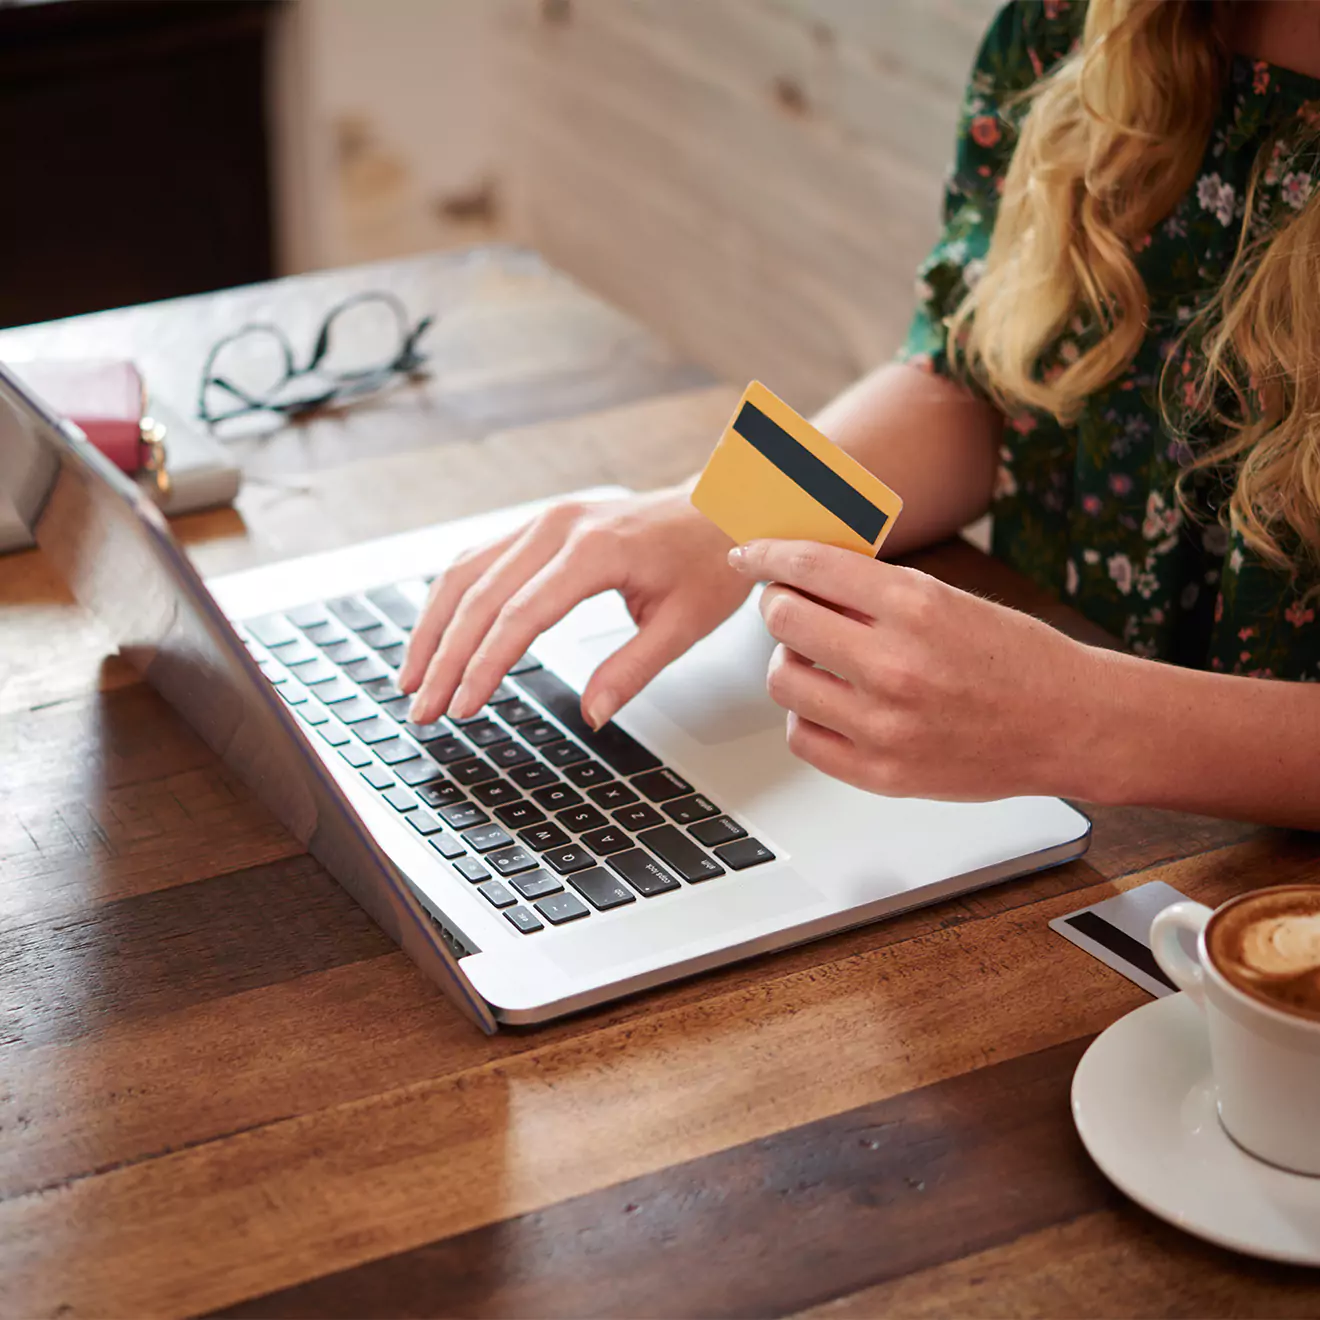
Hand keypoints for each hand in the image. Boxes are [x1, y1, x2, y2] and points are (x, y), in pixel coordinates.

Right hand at [400, 486, 750, 726]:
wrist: (720, 507)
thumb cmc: (708, 562)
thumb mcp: (684, 625)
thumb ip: (632, 670)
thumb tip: (592, 716)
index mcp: (594, 550)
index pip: (519, 616)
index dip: (484, 666)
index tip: (463, 707)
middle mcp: (557, 528)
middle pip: (479, 597)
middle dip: (444, 659)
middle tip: (423, 711)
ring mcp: (543, 522)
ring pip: (465, 574)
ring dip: (433, 628)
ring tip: (413, 681)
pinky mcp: (538, 526)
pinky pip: (478, 561)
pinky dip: (450, 601)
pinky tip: (435, 637)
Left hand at [727, 539, 1099, 800]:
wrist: (1071, 724)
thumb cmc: (1015, 657)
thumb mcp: (949, 600)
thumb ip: (874, 591)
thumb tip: (799, 573)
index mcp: (917, 605)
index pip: (809, 566)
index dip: (767, 554)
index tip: (750, 555)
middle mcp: (896, 664)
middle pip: (783, 619)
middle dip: (780, 605)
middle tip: (793, 607)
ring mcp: (886, 724)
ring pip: (783, 679)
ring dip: (791, 662)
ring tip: (820, 660)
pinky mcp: (882, 773)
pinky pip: (802, 736)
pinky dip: (806, 715)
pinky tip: (832, 703)